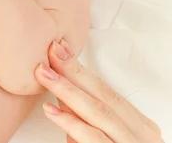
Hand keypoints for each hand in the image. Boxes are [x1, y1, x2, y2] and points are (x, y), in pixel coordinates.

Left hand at [36, 40, 163, 142]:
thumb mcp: (106, 137)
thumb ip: (86, 118)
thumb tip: (60, 94)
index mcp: (139, 126)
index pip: (106, 91)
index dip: (80, 70)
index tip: (57, 50)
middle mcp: (141, 137)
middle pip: (103, 98)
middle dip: (73, 74)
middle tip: (48, 55)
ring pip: (100, 115)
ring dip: (68, 92)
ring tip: (44, 76)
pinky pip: (95, 141)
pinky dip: (73, 124)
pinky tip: (52, 112)